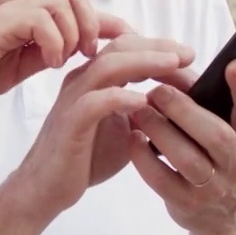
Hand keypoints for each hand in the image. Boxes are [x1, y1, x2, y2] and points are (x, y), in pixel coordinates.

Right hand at [0, 0, 130, 97]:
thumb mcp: (25, 65)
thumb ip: (50, 53)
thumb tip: (78, 52)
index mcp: (33, 16)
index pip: (78, 3)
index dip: (106, 19)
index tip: (127, 40)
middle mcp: (26, 7)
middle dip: (91, 21)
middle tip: (88, 53)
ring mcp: (15, 11)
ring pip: (62, 1)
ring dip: (72, 32)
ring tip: (65, 59)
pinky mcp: (5, 22)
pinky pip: (42, 20)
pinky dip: (53, 42)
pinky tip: (47, 63)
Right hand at [9, 36, 195, 217]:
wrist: (46, 188)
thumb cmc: (85, 158)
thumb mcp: (123, 130)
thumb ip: (144, 113)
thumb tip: (179, 107)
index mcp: (94, 80)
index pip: (127, 48)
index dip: (158, 46)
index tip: (189, 55)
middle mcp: (82, 82)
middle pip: (119, 48)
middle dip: (156, 47)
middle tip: (188, 54)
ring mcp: (73, 101)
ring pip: (107, 67)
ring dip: (143, 62)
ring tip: (172, 65)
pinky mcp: (69, 124)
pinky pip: (93, 103)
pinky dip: (119, 98)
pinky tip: (143, 101)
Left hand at [127, 59, 235, 234]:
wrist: (227, 220)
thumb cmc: (231, 160)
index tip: (234, 64)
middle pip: (216, 136)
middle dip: (184, 110)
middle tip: (158, 90)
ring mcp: (213, 189)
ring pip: (187, 159)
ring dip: (160, 131)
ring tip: (139, 110)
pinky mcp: (185, 204)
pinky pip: (161, 180)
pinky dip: (143, 157)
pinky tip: (133, 136)